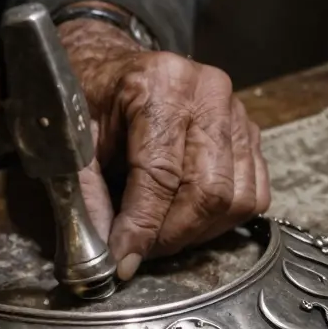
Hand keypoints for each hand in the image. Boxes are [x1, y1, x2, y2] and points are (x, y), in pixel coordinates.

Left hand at [59, 7, 270, 280]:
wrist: (114, 67)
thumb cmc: (91, 100)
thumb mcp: (73, 138)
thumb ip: (86, 193)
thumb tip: (103, 251)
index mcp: (159, 85)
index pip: (161, 173)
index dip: (142, 227)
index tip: (123, 261)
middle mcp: (207, 92)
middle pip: (207, 191)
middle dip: (171, 236)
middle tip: (140, 253)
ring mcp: (237, 111)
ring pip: (236, 198)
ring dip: (197, 233)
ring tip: (161, 236)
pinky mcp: (251, 131)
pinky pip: (254, 193)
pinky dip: (222, 220)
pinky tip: (188, 219)